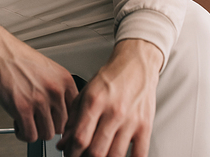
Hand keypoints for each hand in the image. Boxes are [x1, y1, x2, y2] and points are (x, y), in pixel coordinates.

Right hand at [0, 18, 78, 141]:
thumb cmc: (19, 59)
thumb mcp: (49, 70)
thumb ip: (59, 90)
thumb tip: (63, 114)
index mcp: (64, 80)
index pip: (76, 113)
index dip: (64, 121)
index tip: (56, 122)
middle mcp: (55, 90)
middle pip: (62, 127)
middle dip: (48, 126)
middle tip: (37, 120)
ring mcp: (40, 100)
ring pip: (47, 134)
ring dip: (35, 131)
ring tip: (27, 120)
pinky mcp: (22, 109)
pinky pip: (30, 136)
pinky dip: (23, 134)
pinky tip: (18, 123)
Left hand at [57, 39, 162, 156]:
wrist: (136, 63)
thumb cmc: (111, 78)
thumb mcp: (86, 91)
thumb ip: (73, 118)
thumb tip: (63, 143)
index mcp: (95, 101)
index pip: (80, 137)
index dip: (72, 153)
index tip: (69, 155)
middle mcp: (113, 111)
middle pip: (96, 151)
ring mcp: (131, 120)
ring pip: (115, 156)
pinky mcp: (146, 126)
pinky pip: (139, 154)